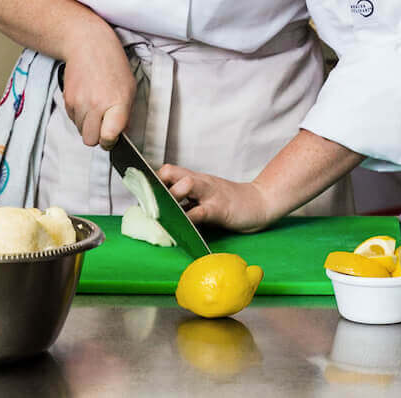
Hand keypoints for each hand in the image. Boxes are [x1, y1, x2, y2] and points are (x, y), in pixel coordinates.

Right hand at [61, 21, 134, 147]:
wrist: (87, 44)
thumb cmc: (112, 65)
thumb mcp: (129, 88)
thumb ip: (126, 114)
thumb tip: (121, 134)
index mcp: (116, 103)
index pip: (108, 137)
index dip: (110, 141)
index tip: (112, 137)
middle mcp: (96, 105)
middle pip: (91, 140)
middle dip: (97, 136)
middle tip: (103, 123)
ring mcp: (79, 103)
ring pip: (81, 131)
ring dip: (87, 124)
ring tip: (95, 106)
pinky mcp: (67, 100)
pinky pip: (73, 119)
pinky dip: (79, 115)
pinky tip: (86, 99)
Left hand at [156, 164, 272, 232]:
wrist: (260, 202)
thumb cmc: (230, 202)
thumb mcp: (205, 196)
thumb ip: (186, 200)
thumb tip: (161, 211)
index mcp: (194, 179)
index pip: (167, 172)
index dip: (151, 181)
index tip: (140, 194)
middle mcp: (200, 182)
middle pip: (171, 173)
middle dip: (156, 186)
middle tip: (148, 203)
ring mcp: (210, 194)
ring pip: (186, 185)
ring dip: (172, 197)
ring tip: (162, 212)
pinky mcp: (220, 208)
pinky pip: (201, 212)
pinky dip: (189, 220)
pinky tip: (182, 227)